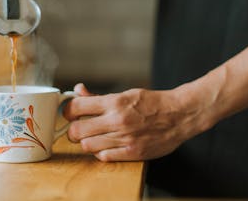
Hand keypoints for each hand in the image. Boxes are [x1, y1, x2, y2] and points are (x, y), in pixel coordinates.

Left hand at [63, 83, 209, 161]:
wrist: (180, 115)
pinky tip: (106, 145)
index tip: (70, 113)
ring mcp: (124, 138)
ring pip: (87, 146)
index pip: (76, 107)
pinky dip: (100, 152)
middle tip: (78, 127)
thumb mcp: (126, 93)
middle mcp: (117, 120)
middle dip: (74, 129)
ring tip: (94, 136)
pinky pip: (103, 157)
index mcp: (115, 102)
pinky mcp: (132, 153)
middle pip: (76, 131)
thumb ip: (99, 97)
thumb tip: (78, 91)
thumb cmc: (153, 103)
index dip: (68, 111)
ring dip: (86, 141)